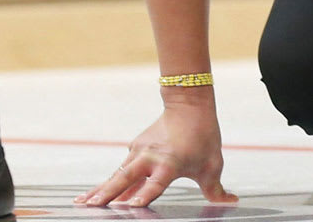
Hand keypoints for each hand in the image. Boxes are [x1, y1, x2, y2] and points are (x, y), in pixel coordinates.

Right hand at [77, 99, 234, 207]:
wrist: (188, 106)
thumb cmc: (202, 136)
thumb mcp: (212, 165)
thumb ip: (216, 189)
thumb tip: (231, 201)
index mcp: (170, 164)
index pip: (155, 184)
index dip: (144, 196)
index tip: (131, 206)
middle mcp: (150, 157)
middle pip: (125, 178)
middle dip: (107, 193)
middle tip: (91, 206)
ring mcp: (139, 152)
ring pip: (117, 174)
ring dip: (100, 189)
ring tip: (82, 202)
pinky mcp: (135, 149)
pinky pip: (120, 170)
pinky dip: (107, 182)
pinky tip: (95, 194)